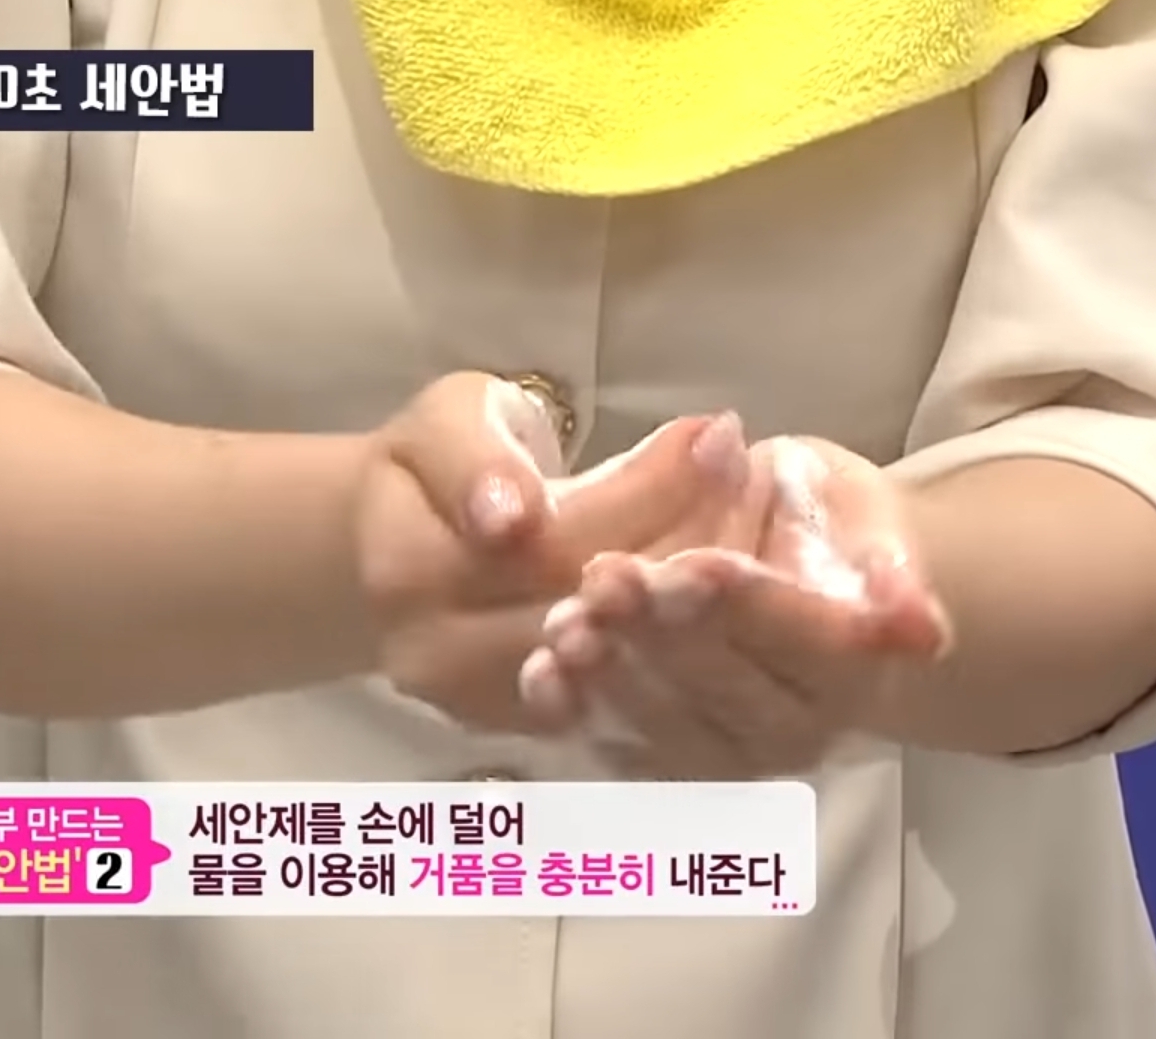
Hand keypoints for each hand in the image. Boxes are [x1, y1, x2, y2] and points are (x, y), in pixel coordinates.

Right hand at [356, 373, 755, 734]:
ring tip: (750, 533)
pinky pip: (615, 696)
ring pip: (613, 662)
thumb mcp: (448, 424)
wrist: (401, 544)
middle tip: (755, 483)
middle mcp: (432, 655)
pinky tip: (718, 592)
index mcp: (405, 568)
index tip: (716, 437)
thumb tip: (512, 514)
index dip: (641, 492)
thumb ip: (477, 460)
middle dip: (683, 544)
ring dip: (691, 600)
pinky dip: (672, 643)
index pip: (548, 541)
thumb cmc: (435, 468)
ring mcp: (476, 705)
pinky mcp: (520, 732)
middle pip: (588, 610)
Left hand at [526, 436, 952, 777]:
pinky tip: (542, 678)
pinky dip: (577, 717)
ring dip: (609, 679)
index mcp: (856, 672)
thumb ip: (889, 572)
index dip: (742, 606)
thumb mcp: (864, 519)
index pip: (794, 639)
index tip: (689, 564)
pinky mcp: (663, 764)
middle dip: (659, 635)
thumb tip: (921, 627)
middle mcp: (797, 735)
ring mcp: (726, 760)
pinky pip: (614, 749)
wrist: (802, 577)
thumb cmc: (831, 530)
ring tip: (567, 624)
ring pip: (663, 727)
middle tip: (605, 579)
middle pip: (721, 686)